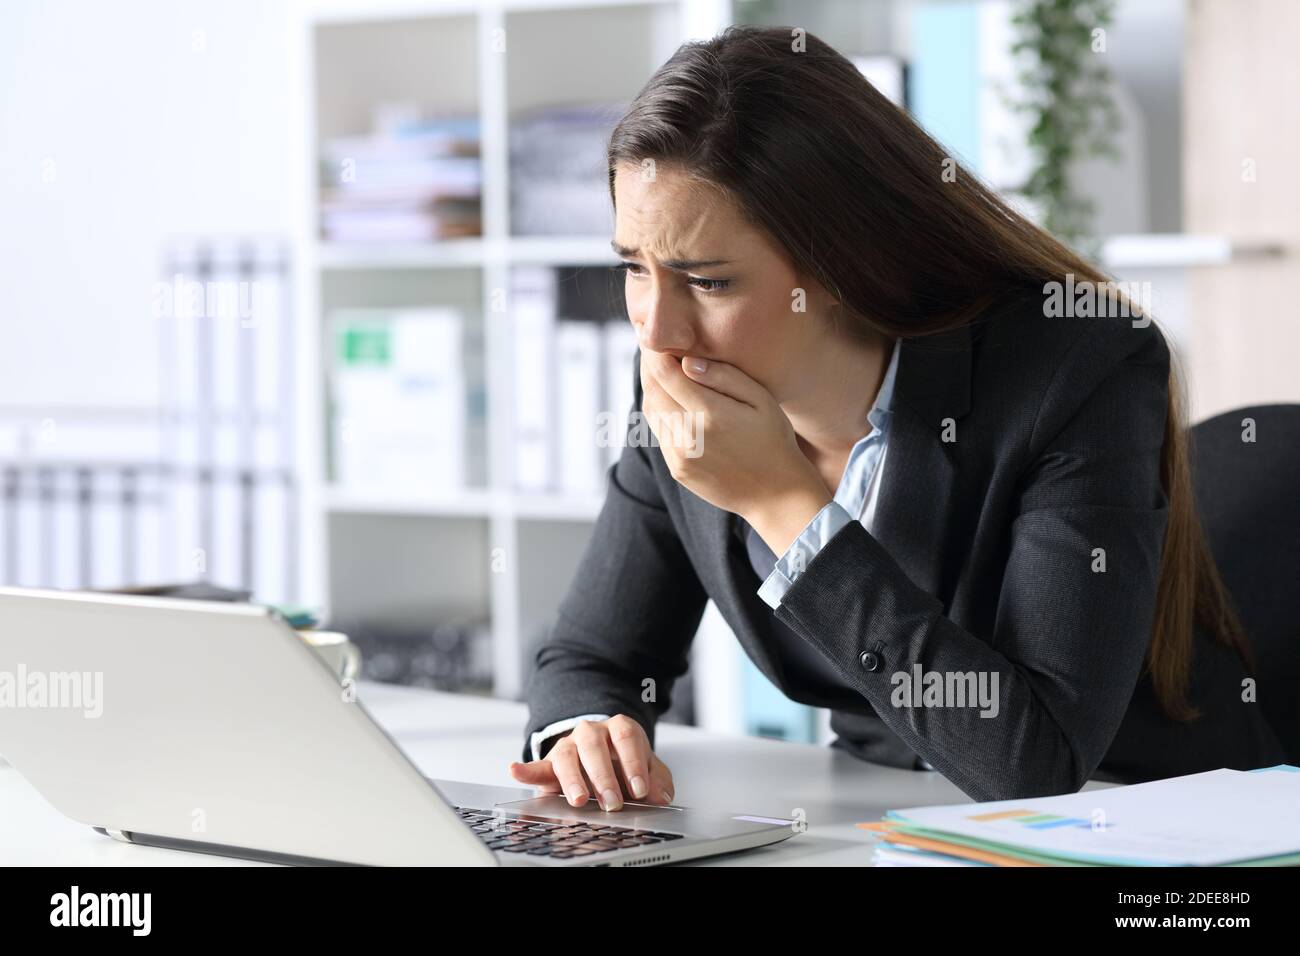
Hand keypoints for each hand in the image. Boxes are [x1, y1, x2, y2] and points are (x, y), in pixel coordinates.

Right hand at [508, 715, 674, 810]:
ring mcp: (569, 746)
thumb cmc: (626, 761)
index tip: (640, 789)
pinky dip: (525, 769)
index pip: (626, 738)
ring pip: (566, 756)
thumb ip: (657, 780)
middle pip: (594, 747)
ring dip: (572, 779)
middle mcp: (591, 732)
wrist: (605, 754)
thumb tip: (660, 796)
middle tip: (613, 802)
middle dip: (604, 776)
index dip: (634, 763)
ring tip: (579, 798)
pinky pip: (537, 765)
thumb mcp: (648, 768)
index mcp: (619, 728)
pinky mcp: (551, 764)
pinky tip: (515, 770)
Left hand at [639, 348, 830, 552]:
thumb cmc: (774, 440)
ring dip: (651, 386)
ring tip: (660, 368)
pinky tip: (671, 399)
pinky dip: (659, 410)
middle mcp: (687, 436)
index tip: (651, 333)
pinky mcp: (676, 469)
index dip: (653, 349)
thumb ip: (724, 377)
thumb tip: (686, 361)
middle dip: (649, 364)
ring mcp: (678, 456)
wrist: (776, 495)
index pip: (665, 372)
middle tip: (652, 344)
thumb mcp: (761, 400)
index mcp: (709, 414)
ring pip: (650, 410)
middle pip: (652, 389)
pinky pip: (659, 432)